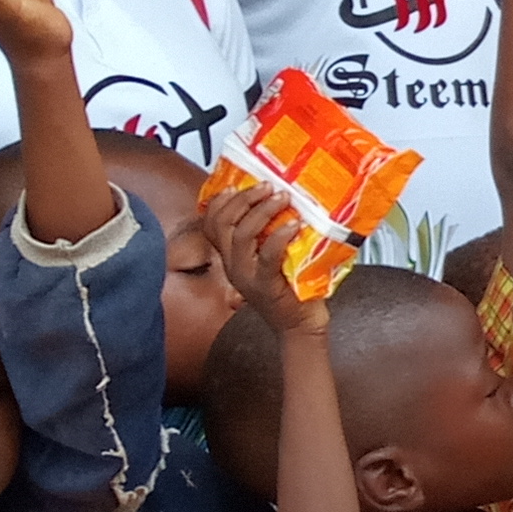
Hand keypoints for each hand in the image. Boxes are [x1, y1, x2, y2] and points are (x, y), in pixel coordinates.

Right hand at [202, 180, 326, 332]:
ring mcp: (247, 276)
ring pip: (241, 234)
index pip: (212, 222)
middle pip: (222, 223)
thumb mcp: (276, 256)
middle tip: (267, 186)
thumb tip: (286, 199)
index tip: (238, 183)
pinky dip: (279, 236)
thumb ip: (271, 234)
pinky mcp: (266, 286)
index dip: (220, 200)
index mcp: (233, 256)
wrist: (300, 327)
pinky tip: (293, 224)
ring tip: (282, 198)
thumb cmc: (293, 290)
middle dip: (243, 198)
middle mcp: (234, 265)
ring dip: (262, 211)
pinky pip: (267, 255)